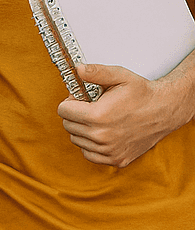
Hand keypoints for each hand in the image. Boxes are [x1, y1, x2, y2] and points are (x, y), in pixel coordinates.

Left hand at [58, 61, 192, 167]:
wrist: (165, 111)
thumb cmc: (143, 94)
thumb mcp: (119, 76)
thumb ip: (96, 72)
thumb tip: (78, 69)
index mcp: (98, 116)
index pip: (63, 111)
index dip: (70, 102)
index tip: (79, 98)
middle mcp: (102, 137)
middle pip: (68, 126)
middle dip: (74, 114)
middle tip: (89, 107)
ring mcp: (109, 151)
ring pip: (77, 140)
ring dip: (82, 129)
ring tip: (98, 119)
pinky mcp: (116, 160)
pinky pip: (89, 154)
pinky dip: (91, 144)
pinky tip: (102, 132)